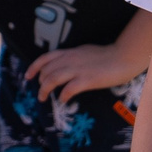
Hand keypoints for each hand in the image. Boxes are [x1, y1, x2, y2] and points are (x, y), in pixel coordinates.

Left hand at [25, 41, 146, 101]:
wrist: (123, 56)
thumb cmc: (107, 54)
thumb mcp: (85, 51)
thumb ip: (73, 57)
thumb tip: (65, 64)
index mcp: (69, 52)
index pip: (45, 58)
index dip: (34, 67)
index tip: (28, 76)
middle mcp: (70, 59)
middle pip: (47, 71)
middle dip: (40, 82)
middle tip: (40, 92)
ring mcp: (78, 69)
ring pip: (53, 79)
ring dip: (45, 90)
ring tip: (44, 98)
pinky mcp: (87, 80)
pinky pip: (69, 89)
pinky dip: (63, 95)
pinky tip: (62, 100)